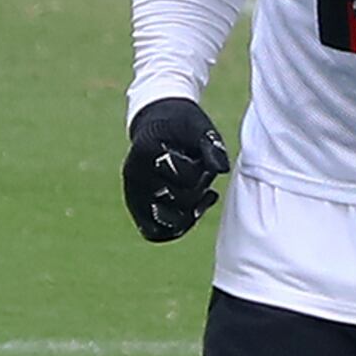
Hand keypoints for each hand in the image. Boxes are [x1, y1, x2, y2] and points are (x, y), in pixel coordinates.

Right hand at [123, 96, 231, 241]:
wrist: (157, 123)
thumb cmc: (180, 123)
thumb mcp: (198, 126)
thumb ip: (210, 145)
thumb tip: (221, 169)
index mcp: (147, 151)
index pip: (185, 177)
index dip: (203, 173)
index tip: (204, 162)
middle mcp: (135, 175)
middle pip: (177, 201)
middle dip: (199, 191)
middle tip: (205, 178)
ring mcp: (133, 193)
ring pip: (165, 224)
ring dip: (191, 214)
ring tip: (204, 196)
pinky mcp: (136, 207)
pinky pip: (155, 232)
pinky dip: (177, 228)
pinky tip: (195, 211)